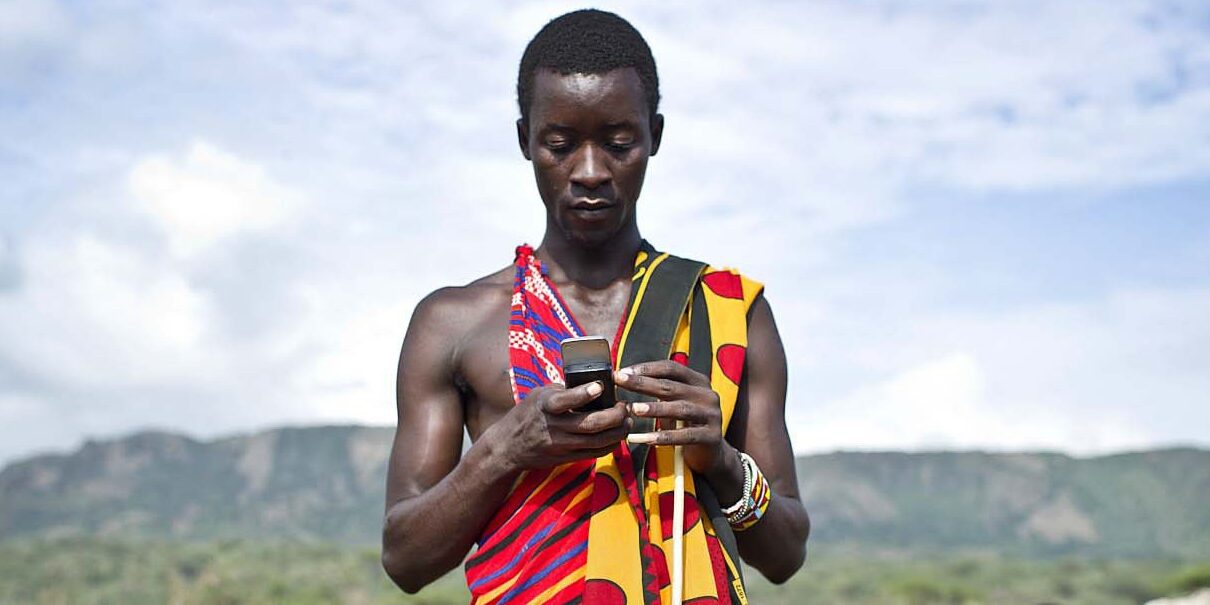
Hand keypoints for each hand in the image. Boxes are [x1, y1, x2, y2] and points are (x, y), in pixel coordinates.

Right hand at [488, 381, 630, 471]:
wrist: (508, 446)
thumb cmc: (527, 414)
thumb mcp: (539, 395)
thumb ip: (563, 390)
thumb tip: (592, 381)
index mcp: (545, 406)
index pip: (565, 400)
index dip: (584, 393)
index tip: (600, 386)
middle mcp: (554, 427)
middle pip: (591, 424)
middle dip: (615, 415)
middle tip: (625, 406)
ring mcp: (561, 445)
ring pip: (597, 441)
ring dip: (618, 431)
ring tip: (628, 420)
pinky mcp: (566, 458)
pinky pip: (594, 453)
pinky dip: (610, 444)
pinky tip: (618, 435)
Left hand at [614, 360, 728, 476]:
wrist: (711, 454)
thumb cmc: (686, 424)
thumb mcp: (675, 403)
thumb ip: (659, 390)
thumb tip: (626, 380)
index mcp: (699, 381)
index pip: (671, 368)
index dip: (647, 368)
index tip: (623, 372)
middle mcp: (707, 395)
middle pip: (671, 386)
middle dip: (643, 383)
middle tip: (620, 381)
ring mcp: (712, 415)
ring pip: (680, 408)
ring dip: (655, 408)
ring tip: (634, 409)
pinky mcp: (711, 436)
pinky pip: (684, 435)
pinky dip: (664, 436)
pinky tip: (646, 438)